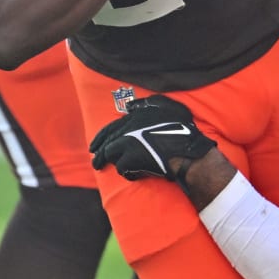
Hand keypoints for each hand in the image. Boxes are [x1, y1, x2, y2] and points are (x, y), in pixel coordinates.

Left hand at [90, 95, 217, 181]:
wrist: (185, 148)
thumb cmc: (180, 125)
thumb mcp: (165, 105)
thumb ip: (147, 104)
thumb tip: (130, 106)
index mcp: (133, 118)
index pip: (109, 129)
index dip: (100, 138)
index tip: (93, 146)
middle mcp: (126, 130)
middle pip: (106, 145)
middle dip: (99, 154)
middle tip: (95, 163)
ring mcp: (127, 146)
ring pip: (112, 156)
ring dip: (113, 163)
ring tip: (110, 170)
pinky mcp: (131, 160)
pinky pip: (123, 169)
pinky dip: (127, 173)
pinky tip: (132, 175)